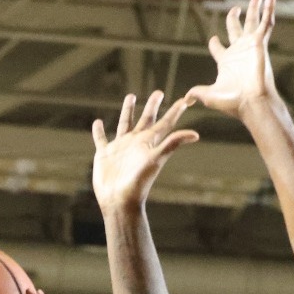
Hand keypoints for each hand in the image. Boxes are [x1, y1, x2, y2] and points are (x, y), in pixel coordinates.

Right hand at [92, 91, 199, 213]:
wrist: (120, 200)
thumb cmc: (139, 182)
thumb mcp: (157, 159)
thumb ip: (173, 144)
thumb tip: (196, 134)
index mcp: (149, 143)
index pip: (165, 124)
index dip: (175, 112)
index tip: (184, 100)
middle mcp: (136, 143)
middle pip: (146, 120)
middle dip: (152, 106)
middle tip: (159, 93)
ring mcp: (120, 148)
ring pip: (124, 124)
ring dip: (127, 111)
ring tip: (131, 96)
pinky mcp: (104, 154)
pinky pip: (101, 139)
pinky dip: (98, 131)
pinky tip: (97, 123)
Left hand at [186, 0, 278, 118]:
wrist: (251, 103)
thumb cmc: (233, 102)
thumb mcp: (209, 95)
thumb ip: (196, 93)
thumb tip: (186, 99)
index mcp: (227, 62)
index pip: (218, 47)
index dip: (214, 43)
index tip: (213, 39)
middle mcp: (239, 52)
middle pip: (235, 29)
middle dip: (235, 18)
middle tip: (236, 9)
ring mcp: (251, 46)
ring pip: (253, 22)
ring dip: (255, 9)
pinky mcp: (260, 43)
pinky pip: (266, 22)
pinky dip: (270, 8)